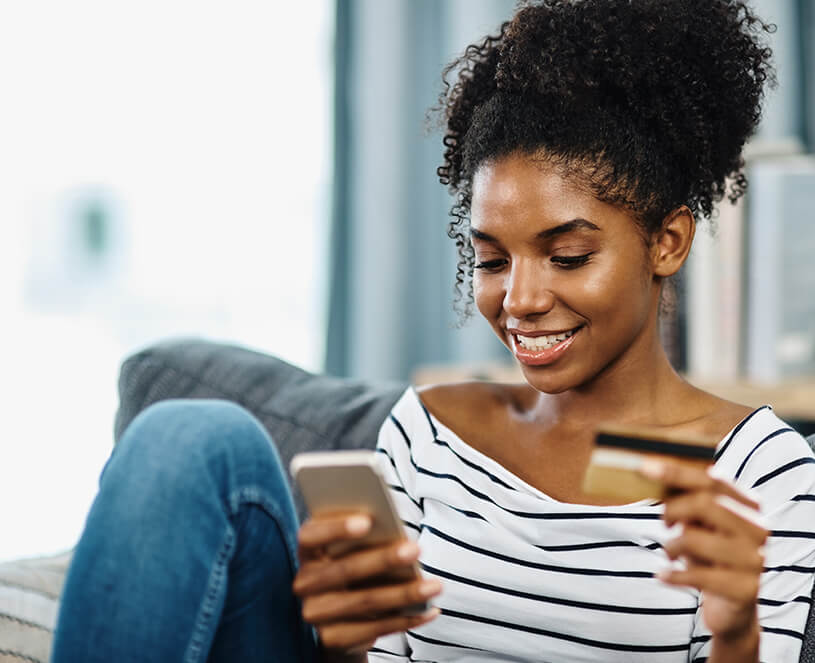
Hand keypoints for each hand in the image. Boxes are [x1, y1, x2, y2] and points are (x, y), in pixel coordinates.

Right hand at [293, 513, 441, 657]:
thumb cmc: (352, 568)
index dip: (336, 528)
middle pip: (345, 570)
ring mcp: (316, 614)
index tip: (367, 521)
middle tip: (415, 549)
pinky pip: (374, 629)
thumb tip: (396, 533)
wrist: (336, 619)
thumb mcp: (348, 550)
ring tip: (434, 585)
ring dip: (404, 593)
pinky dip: (406, 619)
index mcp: (307, 552)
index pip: (311, 535)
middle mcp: (305, 583)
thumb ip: (363, 539)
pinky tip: (429, 609)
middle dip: (383, 559)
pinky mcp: (332, 639)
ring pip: (364, 601)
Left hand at [640, 459, 767, 640]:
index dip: (677, 472)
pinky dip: (672, 574)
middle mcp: (758, 529)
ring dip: (671, 546)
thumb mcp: (700, 526)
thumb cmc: (711, 558)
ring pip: (695, 538)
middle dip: (673, 509)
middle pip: (705, 503)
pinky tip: (663, 575)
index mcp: (749, 506)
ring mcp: (755, 560)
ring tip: (670, 553)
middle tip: (664, 523)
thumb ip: (687, 502)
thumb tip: (654, 474)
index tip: (644, 467)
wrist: (732, 609)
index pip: (711, 481)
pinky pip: (697, 575)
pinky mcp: (745, 589)